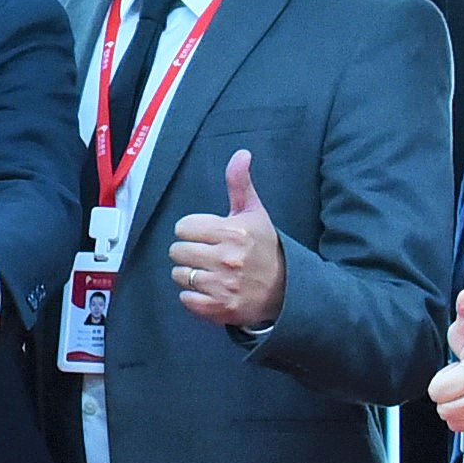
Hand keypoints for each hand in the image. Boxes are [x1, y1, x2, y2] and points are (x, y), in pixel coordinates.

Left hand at [167, 149, 288, 330]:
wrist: (287, 290)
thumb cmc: (265, 248)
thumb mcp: (255, 213)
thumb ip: (240, 183)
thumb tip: (241, 153)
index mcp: (233, 232)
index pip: (183, 227)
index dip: (192, 230)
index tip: (207, 235)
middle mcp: (227, 259)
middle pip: (176, 251)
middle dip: (188, 251)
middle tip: (205, 254)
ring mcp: (223, 286)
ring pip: (179, 275)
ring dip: (189, 274)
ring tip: (208, 272)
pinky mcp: (221, 309)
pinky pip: (185, 299)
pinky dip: (193, 296)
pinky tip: (209, 289)